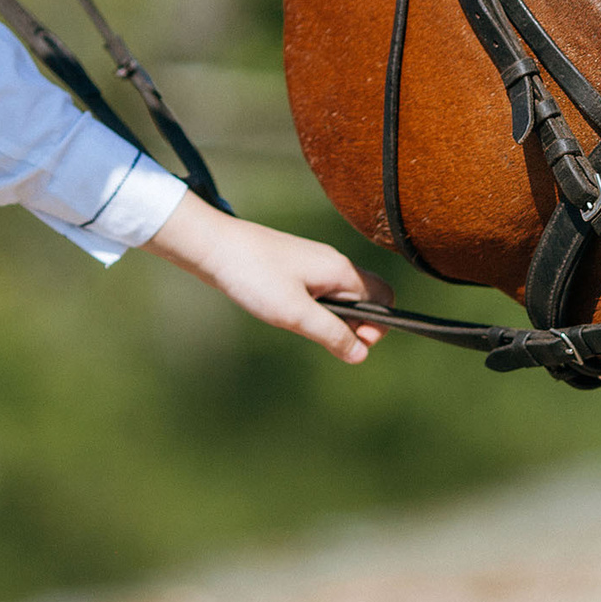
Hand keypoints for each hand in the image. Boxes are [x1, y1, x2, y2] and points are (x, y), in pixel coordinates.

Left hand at [145, 194, 393, 361]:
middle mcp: (334, 264)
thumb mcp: (295, 313)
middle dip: (353, 325)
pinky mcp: (297, 269)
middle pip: (365, 299)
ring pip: (341, 298)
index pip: (384, 298)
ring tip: (298, 323)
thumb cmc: (254, 275)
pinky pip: (321, 293)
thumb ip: (331, 334)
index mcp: (341, 271)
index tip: (352, 342)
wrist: (216, 247)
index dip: (377, 326)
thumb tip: (361, 354)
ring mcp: (315, 265)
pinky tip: (287, 313)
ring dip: (330, 319)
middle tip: (319, 335)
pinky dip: (314, 309)